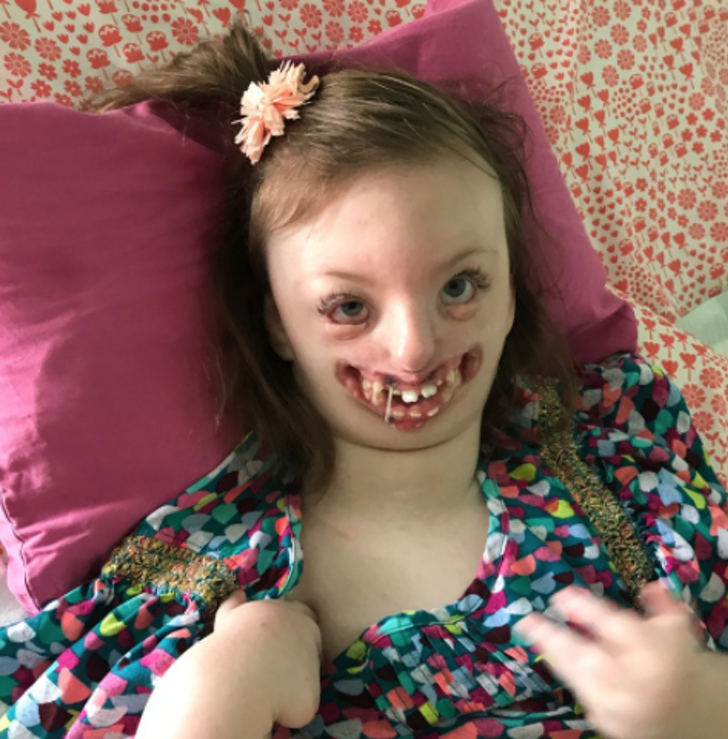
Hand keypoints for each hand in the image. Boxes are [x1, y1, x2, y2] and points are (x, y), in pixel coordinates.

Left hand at [213, 590, 322, 728]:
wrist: (240, 682)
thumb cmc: (280, 693)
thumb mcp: (306, 700)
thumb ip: (303, 685)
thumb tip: (291, 689)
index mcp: (309, 630)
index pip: (313, 632)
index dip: (308, 650)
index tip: (300, 668)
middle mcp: (286, 614)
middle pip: (294, 612)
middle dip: (291, 630)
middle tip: (285, 654)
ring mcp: (257, 611)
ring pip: (264, 608)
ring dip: (263, 624)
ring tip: (258, 646)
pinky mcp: (229, 616)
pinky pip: (233, 605)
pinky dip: (235, 606)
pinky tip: (237, 601)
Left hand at [515, 583, 719, 738]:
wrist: (688, 710)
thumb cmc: (673, 658)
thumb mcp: (675, 624)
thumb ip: (660, 603)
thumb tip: (647, 584)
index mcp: (651, 650)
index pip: (617, 628)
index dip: (586, 610)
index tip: (560, 595)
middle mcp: (635, 681)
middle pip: (591, 658)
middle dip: (555, 638)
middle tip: (526, 620)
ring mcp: (622, 706)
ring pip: (580, 679)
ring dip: (553, 654)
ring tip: (529, 631)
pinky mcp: (611, 723)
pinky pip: (584, 697)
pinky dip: (567, 675)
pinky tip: (550, 657)